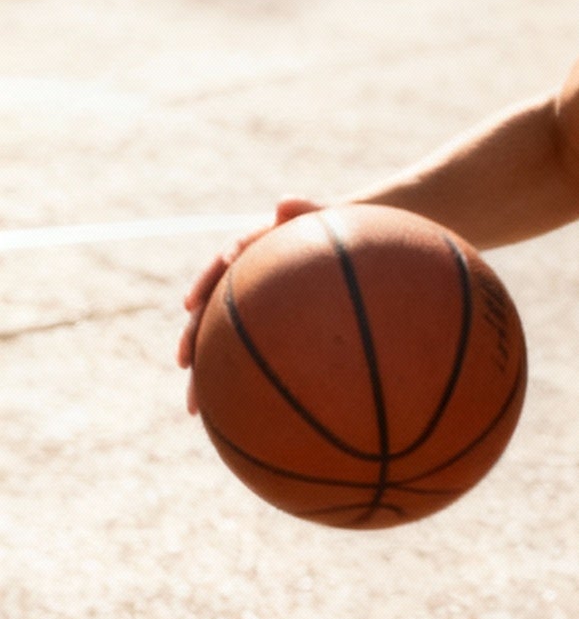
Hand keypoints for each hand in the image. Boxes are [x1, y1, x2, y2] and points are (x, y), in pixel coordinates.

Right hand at [178, 197, 321, 413]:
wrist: (354, 251)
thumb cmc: (340, 234)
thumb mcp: (328, 219)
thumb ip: (308, 210)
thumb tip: (285, 201)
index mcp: (255, 255)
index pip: (223, 268)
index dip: (209, 280)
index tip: (195, 299)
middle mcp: (247, 285)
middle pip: (213, 313)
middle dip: (195, 338)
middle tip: (184, 362)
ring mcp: (255, 309)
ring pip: (226, 344)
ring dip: (210, 373)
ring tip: (197, 405)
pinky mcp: (269, 333)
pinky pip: (255, 361)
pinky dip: (244, 386)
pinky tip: (241, 417)